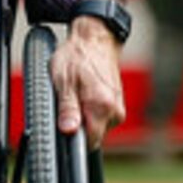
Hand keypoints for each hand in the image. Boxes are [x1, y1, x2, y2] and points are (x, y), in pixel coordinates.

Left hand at [50, 18, 127, 148]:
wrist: (94, 40)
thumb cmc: (77, 56)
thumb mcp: (63, 81)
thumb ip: (67, 109)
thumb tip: (68, 131)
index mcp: (102, 108)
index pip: (90, 142)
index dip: (74, 138)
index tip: (66, 125)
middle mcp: (115, 111)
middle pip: (93, 135)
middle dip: (79, 125)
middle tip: (69, 102)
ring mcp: (118, 108)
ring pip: (97, 126)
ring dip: (85, 116)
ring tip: (77, 93)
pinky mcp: (117, 104)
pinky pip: (102, 117)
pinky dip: (92, 110)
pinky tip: (85, 93)